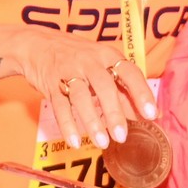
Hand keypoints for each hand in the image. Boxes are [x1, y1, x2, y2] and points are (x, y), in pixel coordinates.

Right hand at [5, 27, 154, 150]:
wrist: (36, 44)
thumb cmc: (77, 58)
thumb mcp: (101, 66)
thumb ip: (122, 90)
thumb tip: (146, 116)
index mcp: (107, 55)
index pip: (129, 72)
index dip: (141, 93)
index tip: (151, 114)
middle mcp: (89, 61)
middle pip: (104, 86)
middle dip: (114, 112)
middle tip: (122, 136)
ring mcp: (68, 71)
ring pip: (81, 97)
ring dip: (92, 121)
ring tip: (102, 143)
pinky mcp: (50, 83)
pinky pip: (59, 106)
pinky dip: (67, 125)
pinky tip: (75, 142)